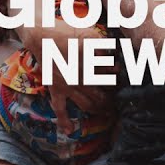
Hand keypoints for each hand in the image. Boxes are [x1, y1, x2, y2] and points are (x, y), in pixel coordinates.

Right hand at [30, 19, 112, 133]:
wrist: (42, 37)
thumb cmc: (68, 33)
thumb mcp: (91, 33)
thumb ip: (105, 46)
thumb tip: (115, 56)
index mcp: (91, 61)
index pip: (111, 71)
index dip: (118, 73)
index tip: (122, 75)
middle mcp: (80, 76)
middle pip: (102, 92)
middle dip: (113, 98)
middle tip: (120, 101)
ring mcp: (68, 85)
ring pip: (87, 103)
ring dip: (99, 109)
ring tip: (108, 112)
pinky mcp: (56, 90)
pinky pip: (59, 108)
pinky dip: (64, 120)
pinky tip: (70, 131)